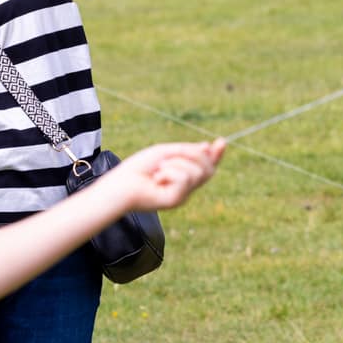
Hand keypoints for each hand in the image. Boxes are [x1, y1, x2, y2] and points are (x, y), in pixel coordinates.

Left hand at [108, 140, 225, 211]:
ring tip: (158, 170)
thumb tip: (208, 146)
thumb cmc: (140, 168)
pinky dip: (169, 172)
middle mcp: (186, 187)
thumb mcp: (166, 153)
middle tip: (170, 155)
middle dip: (193, 154)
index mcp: (183, 175)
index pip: (206, 166)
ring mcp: (182, 195)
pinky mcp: (176, 200)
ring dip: (175, 163)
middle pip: (207, 167)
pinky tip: (156, 179)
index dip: (216, 155)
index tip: (222, 142)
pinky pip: (184, 177)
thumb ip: (187, 151)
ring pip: (196, 171)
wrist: (120, 184)